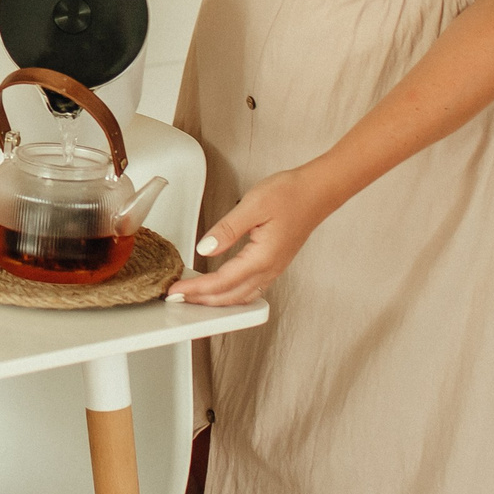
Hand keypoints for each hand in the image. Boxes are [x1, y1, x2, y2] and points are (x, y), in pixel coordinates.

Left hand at [166, 166, 342, 306]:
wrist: (317, 192)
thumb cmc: (290, 194)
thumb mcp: (253, 205)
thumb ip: (227, 229)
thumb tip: (205, 248)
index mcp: (262, 258)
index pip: (221, 282)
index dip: (196, 289)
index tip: (176, 291)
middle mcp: (269, 269)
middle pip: (230, 296)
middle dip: (201, 301)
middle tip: (177, 298)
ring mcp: (273, 269)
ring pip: (241, 296)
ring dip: (216, 301)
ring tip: (194, 297)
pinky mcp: (274, 264)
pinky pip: (250, 289)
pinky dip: (231, 294)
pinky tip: (221, 288)